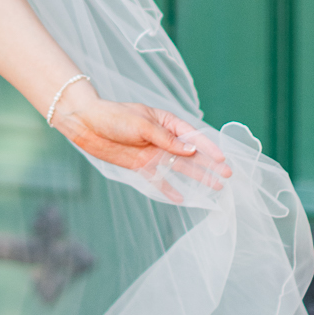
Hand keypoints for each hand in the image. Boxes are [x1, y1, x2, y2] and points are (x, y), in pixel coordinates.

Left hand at [52, 86, 231, 199]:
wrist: (87, 124)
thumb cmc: (114, 116)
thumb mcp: (142, 124)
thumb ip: (166, 139)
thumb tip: (190, 150)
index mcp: (165, 121)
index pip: (192, 135)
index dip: (208, 147)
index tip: (222, 159)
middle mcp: (162, 138)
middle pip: (191, 153)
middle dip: (209, 164)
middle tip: (227, 176)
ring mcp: (153, 152)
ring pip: (180, 167)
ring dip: (197, 177)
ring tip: (215, 187)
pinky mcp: (141, 165)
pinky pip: (158, 179)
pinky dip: (169, 188)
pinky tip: (181, 198)